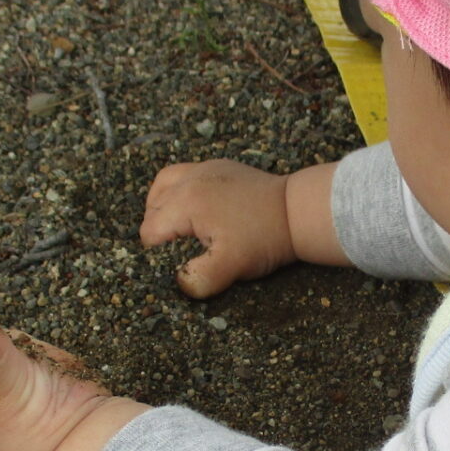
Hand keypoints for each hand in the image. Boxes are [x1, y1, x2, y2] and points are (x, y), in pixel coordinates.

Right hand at [140, 159, 298, 297]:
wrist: (299, 211)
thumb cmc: (265, 237)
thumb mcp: (231, 265)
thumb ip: (199, 278)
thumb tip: (178, 282)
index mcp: (186, 201)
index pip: (150, 231)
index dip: (159, 254)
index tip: (178, 264)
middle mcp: (190, 179)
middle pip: (152, 208)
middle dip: (160, 231)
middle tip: (180, 251)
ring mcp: (205, 169)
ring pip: (163, 185)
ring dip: (163, 208)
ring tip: (176, 229)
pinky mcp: (220, 167)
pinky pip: (185, 174)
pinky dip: (180, 191)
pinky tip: (193, 210)